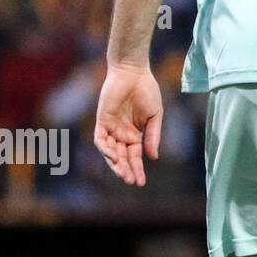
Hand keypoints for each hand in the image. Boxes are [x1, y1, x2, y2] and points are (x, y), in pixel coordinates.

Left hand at [93, 63, 162, 186]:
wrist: (134, 73)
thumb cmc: (147, 91)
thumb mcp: (155, 116)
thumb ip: (153, 136)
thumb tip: (153, 157)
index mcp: (134, 134)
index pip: (134, 156)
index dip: (138, 169)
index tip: (142, 182)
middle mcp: (121, 134)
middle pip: (121, 157)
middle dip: (126, 170)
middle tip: (132, 181)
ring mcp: (110, 128)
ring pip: (110, 152)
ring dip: (116, 164)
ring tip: (124, 174)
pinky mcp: (102, 121)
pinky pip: (101, 140)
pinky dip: (106, 149)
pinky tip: (115, 156)